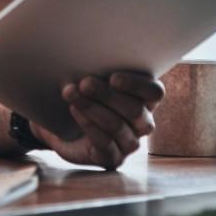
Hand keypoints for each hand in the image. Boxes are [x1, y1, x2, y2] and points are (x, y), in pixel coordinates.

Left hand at [29, 72, 164, 169]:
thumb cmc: (82, 96)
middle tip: (84, 83)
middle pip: (134, 109)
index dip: (137, 85)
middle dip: (107, 95)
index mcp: (144, 99)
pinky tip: (74, 111)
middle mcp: (142, 123)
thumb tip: (89, 57)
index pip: (155, 92)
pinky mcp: (113, 158)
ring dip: (92, 108)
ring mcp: (129, 142)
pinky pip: (105, 143)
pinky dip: (88, 125)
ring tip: (71, 94)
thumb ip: (98, 70)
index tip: (113, 78)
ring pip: (117, 126)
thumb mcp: (91, 79)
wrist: (61, 127)